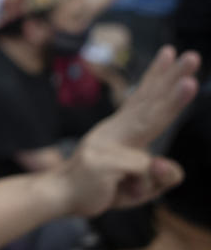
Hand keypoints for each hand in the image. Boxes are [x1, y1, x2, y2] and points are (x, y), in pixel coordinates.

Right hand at [56, 46, 199, 216]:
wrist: (58, 196)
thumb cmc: (100, 189)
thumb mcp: (141, 187)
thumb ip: (161, 176)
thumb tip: (162, 161)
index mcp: (120, 130)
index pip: (142, 99)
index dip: (157, 76)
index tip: (171, 52)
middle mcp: (114, 130)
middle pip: (149, 103)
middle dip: (171, 78)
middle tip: (191, 56)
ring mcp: (107, 143)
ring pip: (148, 123)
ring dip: (172, 101)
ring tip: (190, 84)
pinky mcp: (104, 162)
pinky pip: (143, 171)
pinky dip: (141, 186)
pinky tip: (121, 189)